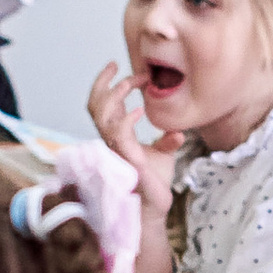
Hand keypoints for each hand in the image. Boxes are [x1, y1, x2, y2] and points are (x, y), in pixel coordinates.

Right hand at [88, 60, 177, 217]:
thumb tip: (178, 131)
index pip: (102, 105)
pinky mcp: (124, 158)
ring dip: (115, 94)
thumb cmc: (154, 183)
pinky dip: (127, 119)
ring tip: (132, 82)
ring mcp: (114, 149)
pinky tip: (141, 111)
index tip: (127, 71)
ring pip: (100, 114)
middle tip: (117, 65)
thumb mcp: (163, 155)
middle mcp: (110, 140)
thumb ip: (166, 140)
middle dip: (103, 82)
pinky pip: (117, 133)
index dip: (108, 85)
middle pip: (94, 105)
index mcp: (116, 136)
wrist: (154, 206)